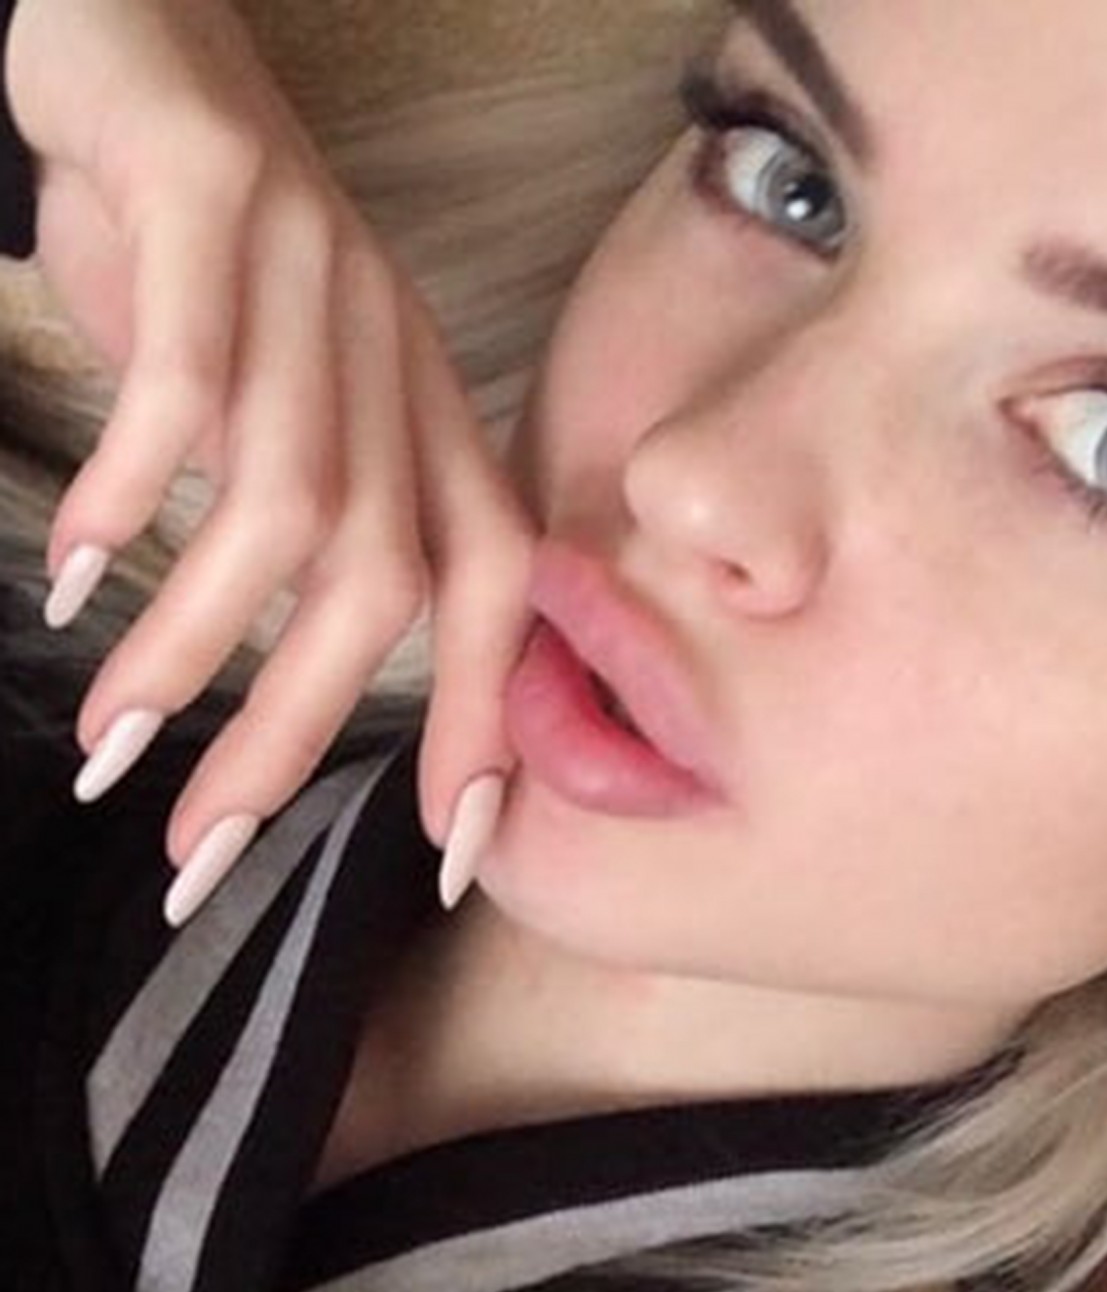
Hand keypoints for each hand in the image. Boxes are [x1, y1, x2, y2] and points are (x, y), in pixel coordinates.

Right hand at [6, 0, 529, 885]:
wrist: (149, 42)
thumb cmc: (217, 269)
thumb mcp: (297, 407)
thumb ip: (319, 535)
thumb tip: (284, 693)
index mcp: (430, 413)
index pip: (499, 593)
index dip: (490, 726)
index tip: (446, 860)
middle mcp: (393, 358)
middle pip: (384, 582)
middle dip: (293, 735)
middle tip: (198, 847)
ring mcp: (310, 280)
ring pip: (284, 504)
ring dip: (194, 644)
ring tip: (110, 739)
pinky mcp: (211, 205)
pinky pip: (183, 378)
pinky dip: (131, 488)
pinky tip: (74, 573)